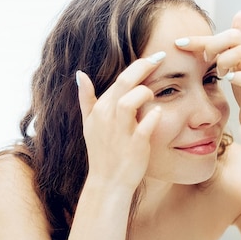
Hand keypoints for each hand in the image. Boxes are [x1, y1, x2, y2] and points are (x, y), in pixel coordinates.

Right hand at [77, 53, 163, 191]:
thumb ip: (86, 98)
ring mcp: (120, 131)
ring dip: (144, 93)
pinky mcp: (135, 146)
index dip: (138, 66)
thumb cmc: (101, 151)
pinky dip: (153, 117)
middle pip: (125, 83)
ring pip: (130, 101)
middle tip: (160, 59)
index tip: (154, 58)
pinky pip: (145, 126)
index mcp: (100, 109)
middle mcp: (108, 117)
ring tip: (152, 93)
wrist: (107, 182)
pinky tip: (159, 113)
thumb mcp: (88, 123)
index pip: (120, 79)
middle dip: (144, 67)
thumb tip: (80, 74)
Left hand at [175, 11, 240, 121]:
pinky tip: (228, 80)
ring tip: (219, 73)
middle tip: (204, 59)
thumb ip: (231, 43)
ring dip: (224, 60)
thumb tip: (239, 13)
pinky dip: (238, 78)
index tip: (179, 43)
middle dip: (213, 44)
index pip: (227, 33)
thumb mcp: (236, 63)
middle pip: (235, 36)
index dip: (201, 38)